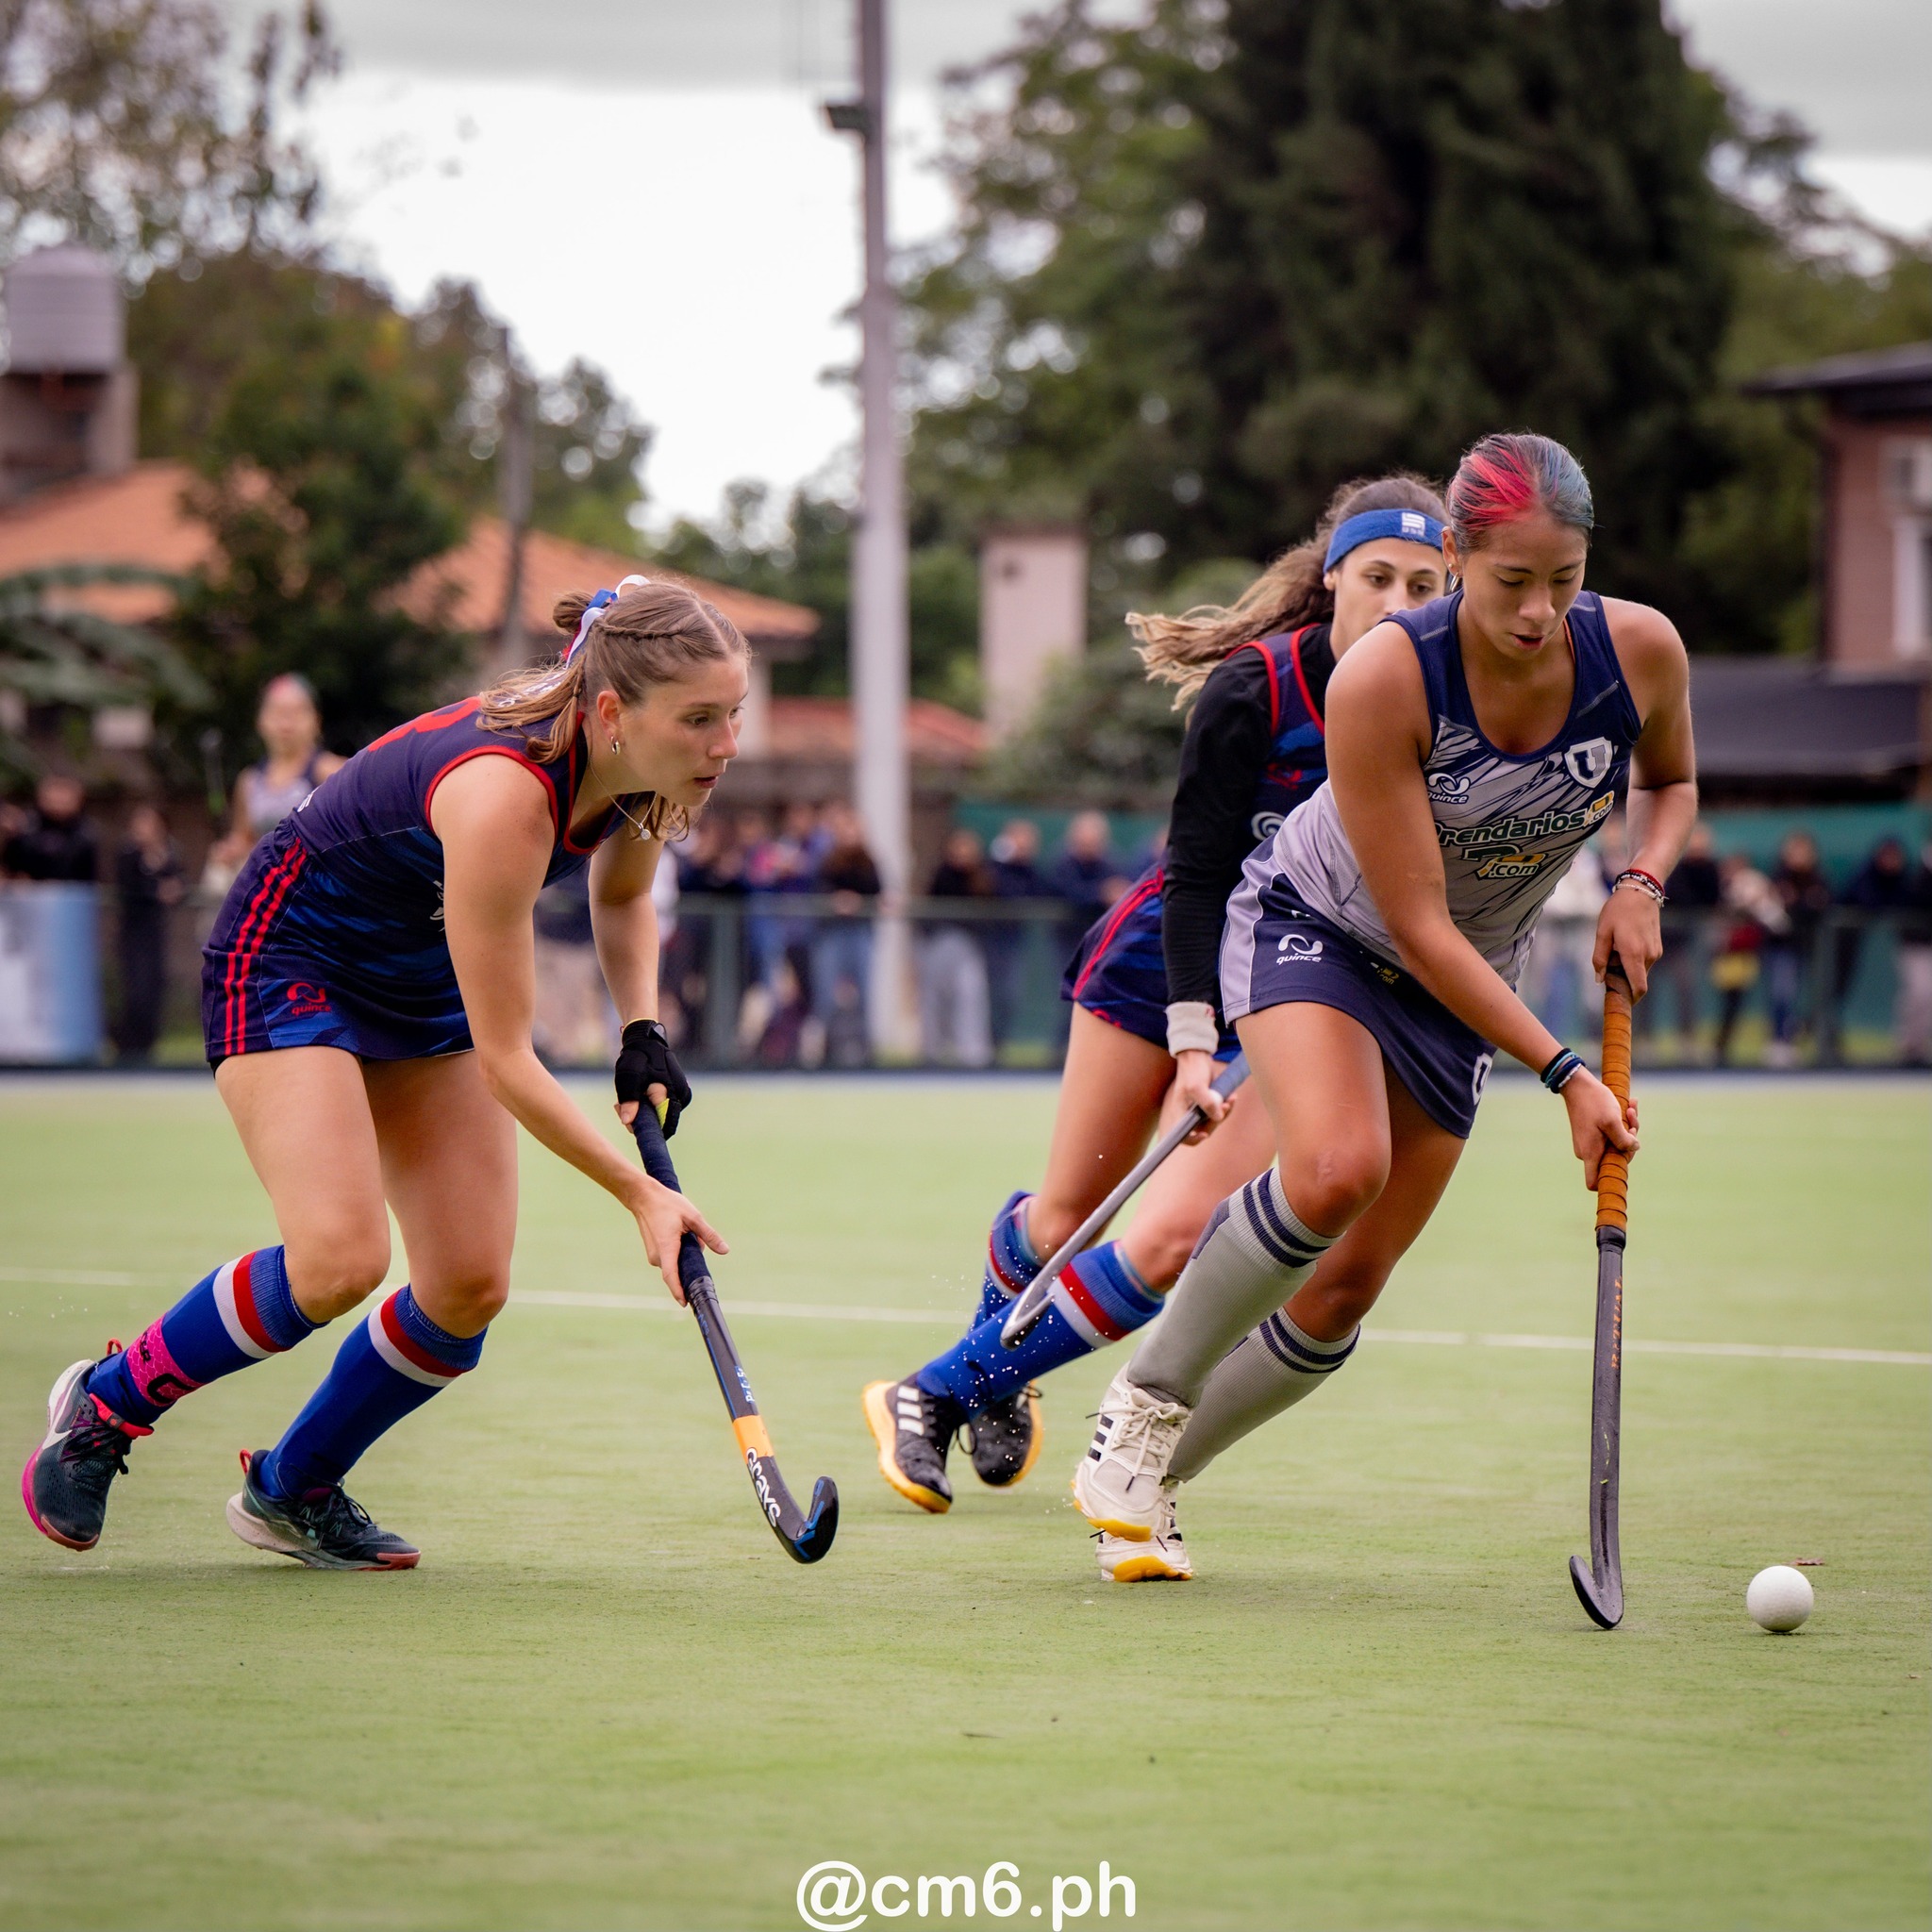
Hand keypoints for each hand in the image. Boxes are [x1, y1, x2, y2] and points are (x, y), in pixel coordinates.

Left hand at [614, 1018, 691, 1135]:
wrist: (647, 1041)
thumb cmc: (637, 1057)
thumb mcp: (628, 1077)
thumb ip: (629, 1100)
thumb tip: (628, 1122)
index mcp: (670, 1094)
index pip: (662, 1128)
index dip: (644, 1129)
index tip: (627, 1119)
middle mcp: (681, 1097)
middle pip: (662, 1125)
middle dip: (640, 1120)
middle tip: (621, 1106)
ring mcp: (681, 1096)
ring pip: (661, 1118)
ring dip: (643, 1113)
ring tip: (628, 1098)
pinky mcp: (679, 1094)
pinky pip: (663, 1110)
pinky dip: (649, 1107)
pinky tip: (638, 1096)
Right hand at [632, 1176, 726, 1302]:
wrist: (643, 1197)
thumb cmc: (667, 1204)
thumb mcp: (693, 1217)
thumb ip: (708, 1235)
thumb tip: (724, 1250)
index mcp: (667, 1248)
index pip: (672, 1276)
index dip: (679, 1291)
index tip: (685, 1304)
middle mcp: (657, 1255)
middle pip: (678, 1270)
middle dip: (691, 1260)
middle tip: (694, 1238)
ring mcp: (653, 1254)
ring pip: (675, 1263)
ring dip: (685, 1253)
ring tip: (685, 1231)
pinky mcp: (653, 1252)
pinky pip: (669, 1258)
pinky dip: (678, 1251)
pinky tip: (680, 1232)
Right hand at [1172, 1049, 1232, 1143]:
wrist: (1198, 1057)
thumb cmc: (1193, 1071)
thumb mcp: (1197, 1087)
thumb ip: (1207, 1104)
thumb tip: (1218, 1118)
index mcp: (1179, 1112)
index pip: (1183, 1135)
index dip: (1193, 1139)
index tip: (1204, 1134)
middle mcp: (1188, 1113)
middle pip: (1203, 1129)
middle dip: (1216, 1121)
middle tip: (1225, 1106)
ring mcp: (1199, 1109)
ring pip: (1213, 1121)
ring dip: (1224, 1112)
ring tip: (1230, 1099)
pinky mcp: (1208, 1103)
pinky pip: (1218, 1112)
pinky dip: (1226, 1106)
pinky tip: (1231, 1097)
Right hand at [1561, 1070, 1638, 1189]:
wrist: (1577, 1084)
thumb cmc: (1594, 1102)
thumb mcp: (1613, 1121)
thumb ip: (1624, 1139)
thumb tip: (1634, 1148)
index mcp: (1590, 1153)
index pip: (1594, 1183)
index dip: (1608, 1182)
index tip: (1622, 1166)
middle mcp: (1588, 1151)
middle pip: (1613, 1160)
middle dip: (1627, 1143)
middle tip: (1631, 1124)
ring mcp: (1590, 1142)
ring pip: (1615, 1145)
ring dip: (1626, 1129)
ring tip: (1630, 1109)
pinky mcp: (1592, 1133)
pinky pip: (1610, 1135)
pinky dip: (1620, 1124)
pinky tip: (1629, 1107)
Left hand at [1593, 886, 1661, 998]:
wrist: (1641, 892)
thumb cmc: (1618, 911)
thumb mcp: (1602, 932)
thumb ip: (1599, 957)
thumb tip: (1599, 980)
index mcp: (1634, 954)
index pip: (1639, 988)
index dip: (1630, 998)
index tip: (1617, 1000)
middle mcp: (1649, 956)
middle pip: (1637, 981)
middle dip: (1623, 981)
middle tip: (1607, 969)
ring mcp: (1655, 952)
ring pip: (1640, 971)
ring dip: (1627, 969)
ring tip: (1615, 951)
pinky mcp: (1658, 947)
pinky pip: (1644, 962)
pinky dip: (1633, 961)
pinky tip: (1624, 945)